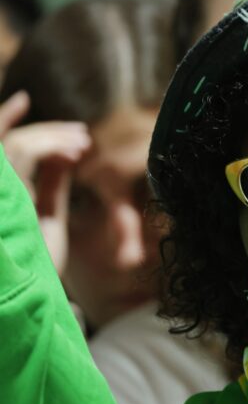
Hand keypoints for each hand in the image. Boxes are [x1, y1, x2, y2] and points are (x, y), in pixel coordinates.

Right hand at [0, 91, 90, 272]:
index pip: (4, 149)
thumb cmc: (39, 263)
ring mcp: (0, 192)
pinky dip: (47, 143)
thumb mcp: (48, 217)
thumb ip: (51, 184)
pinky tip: (70, 145)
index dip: (11, 122)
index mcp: (4, 196)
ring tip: (83, 144)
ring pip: (19, 145)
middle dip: (49, 133)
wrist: (32, 298)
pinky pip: (22, 154)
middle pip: (14, 144)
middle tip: (82, 136)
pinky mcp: (7, 195)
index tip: (33, 106)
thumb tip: (65, 154)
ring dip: (53, 138)